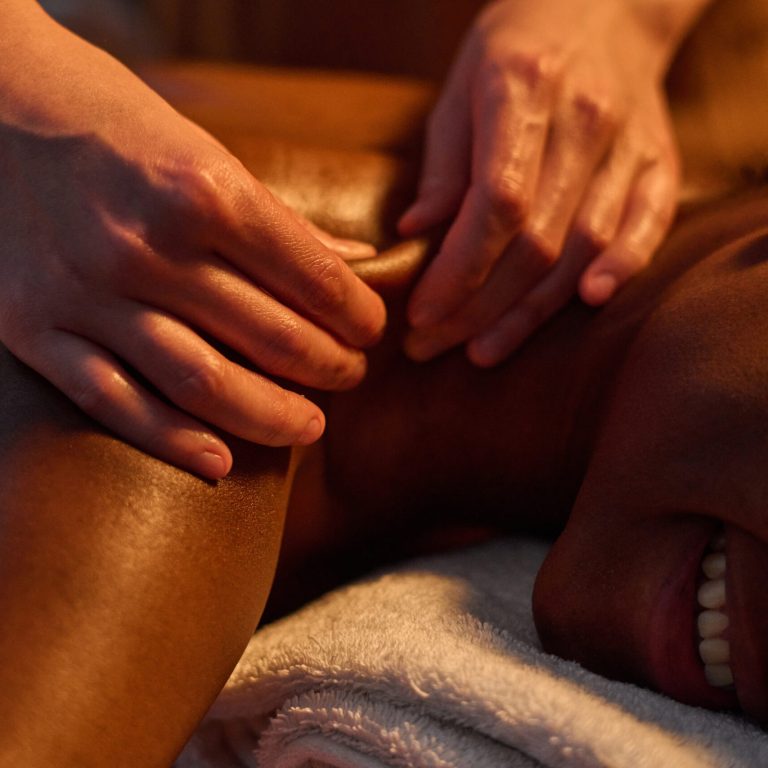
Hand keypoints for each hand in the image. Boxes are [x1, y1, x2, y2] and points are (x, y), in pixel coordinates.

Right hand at [0, 6, 384, 478]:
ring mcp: (88, 294)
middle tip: (350, 376)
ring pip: (204, 384)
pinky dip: (173, 440)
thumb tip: (353, 266)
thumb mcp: (204, 150)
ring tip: (310, 426)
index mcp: (203, 192)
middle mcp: (148, 247)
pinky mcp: (36, 328)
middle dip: (330, 367)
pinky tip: (220, 461)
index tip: (370, 330)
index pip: (314, 279)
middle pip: (271, 338)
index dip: (358, 316)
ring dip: (271, 416)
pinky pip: (114, 401)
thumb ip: (276, 220)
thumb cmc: (115, 123)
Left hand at [399, 0, 704, 364]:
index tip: (421, 313)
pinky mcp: (658, 161)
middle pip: (536, 240)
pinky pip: (647, 226)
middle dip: (478, 307)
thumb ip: (443, 167)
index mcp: (524, 87)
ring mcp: (630, 141)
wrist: (603, 4)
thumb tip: (416, 237)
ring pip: (583, 248)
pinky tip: (585, 305)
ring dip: (530, 311)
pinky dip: (622, 268)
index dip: (458, 270)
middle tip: (432, 346)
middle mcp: (586, 117)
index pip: (497, 203)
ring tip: (482, 350)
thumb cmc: (514, 49)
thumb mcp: (459, 90)